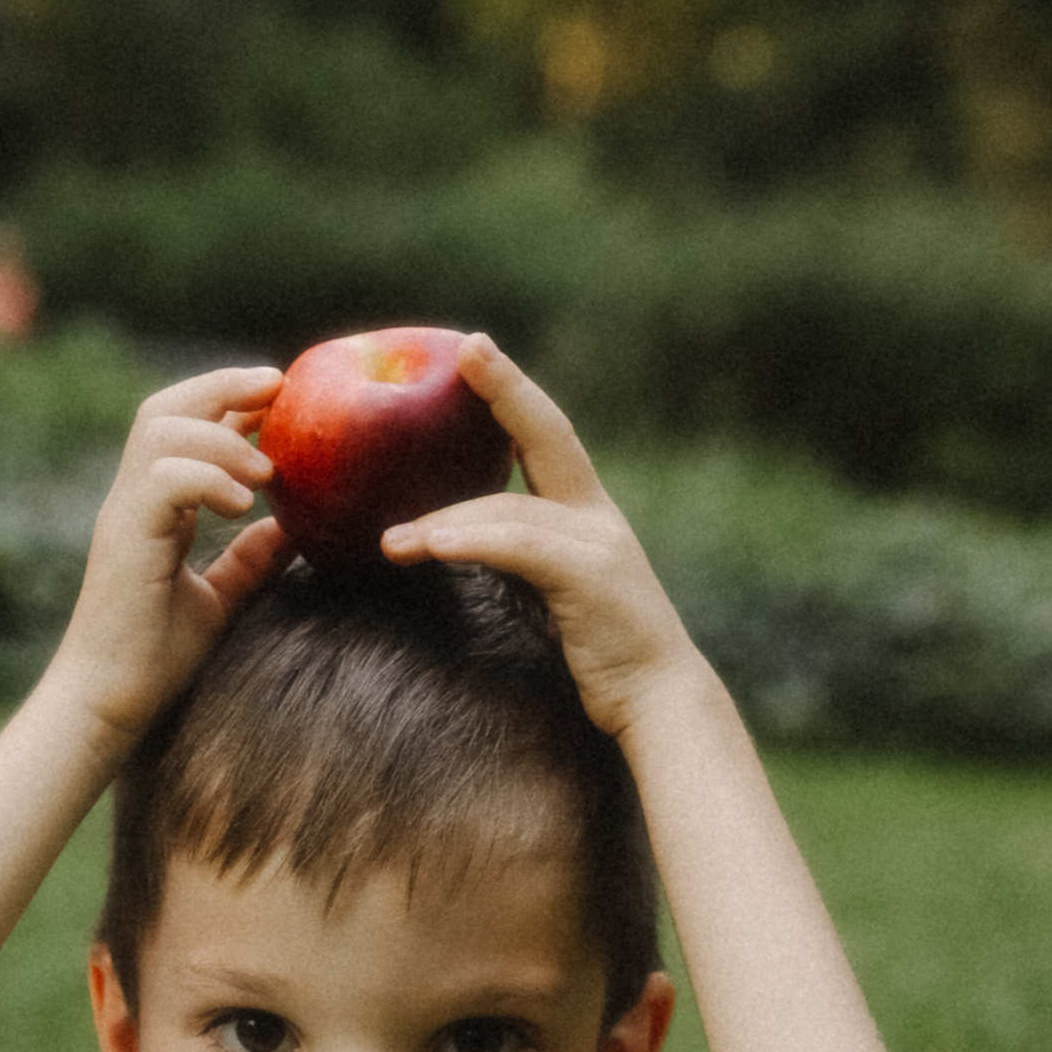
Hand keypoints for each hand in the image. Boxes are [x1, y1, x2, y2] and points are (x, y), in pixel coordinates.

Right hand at [51, 367, 288, 752]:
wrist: (107, 703)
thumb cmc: (153, 660)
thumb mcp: (217, 601)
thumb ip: (248, 562)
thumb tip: (292, 529)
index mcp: (152, 507)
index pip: (183, 425)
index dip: (229, 398)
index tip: (280, 394)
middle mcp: (133, 500)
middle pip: (166, 408)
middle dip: (224, 386)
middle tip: (279, 387)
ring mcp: (124, 516)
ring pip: (162, 431)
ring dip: (221, 437)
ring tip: (265, 472)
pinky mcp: (124, 539)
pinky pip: (163, 479)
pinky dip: (207, 478)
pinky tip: (243, 504)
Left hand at [377, 340, 704, 746]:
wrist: (659, 703)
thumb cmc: (600, 657)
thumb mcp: (554, 597)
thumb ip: (518, 563)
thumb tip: (451, 548)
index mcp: (588, 516)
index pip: (548, 436)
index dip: (513, 392)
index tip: (474, 351)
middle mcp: (597, 517)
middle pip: (548, 433)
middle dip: (506, 388)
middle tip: (463, 349)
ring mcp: (598, 543)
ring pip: (510, 510)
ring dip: (445, 521)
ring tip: (391, 540)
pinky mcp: (589, 578)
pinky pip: (520, 548)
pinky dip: (473, 542)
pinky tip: (431, 546)